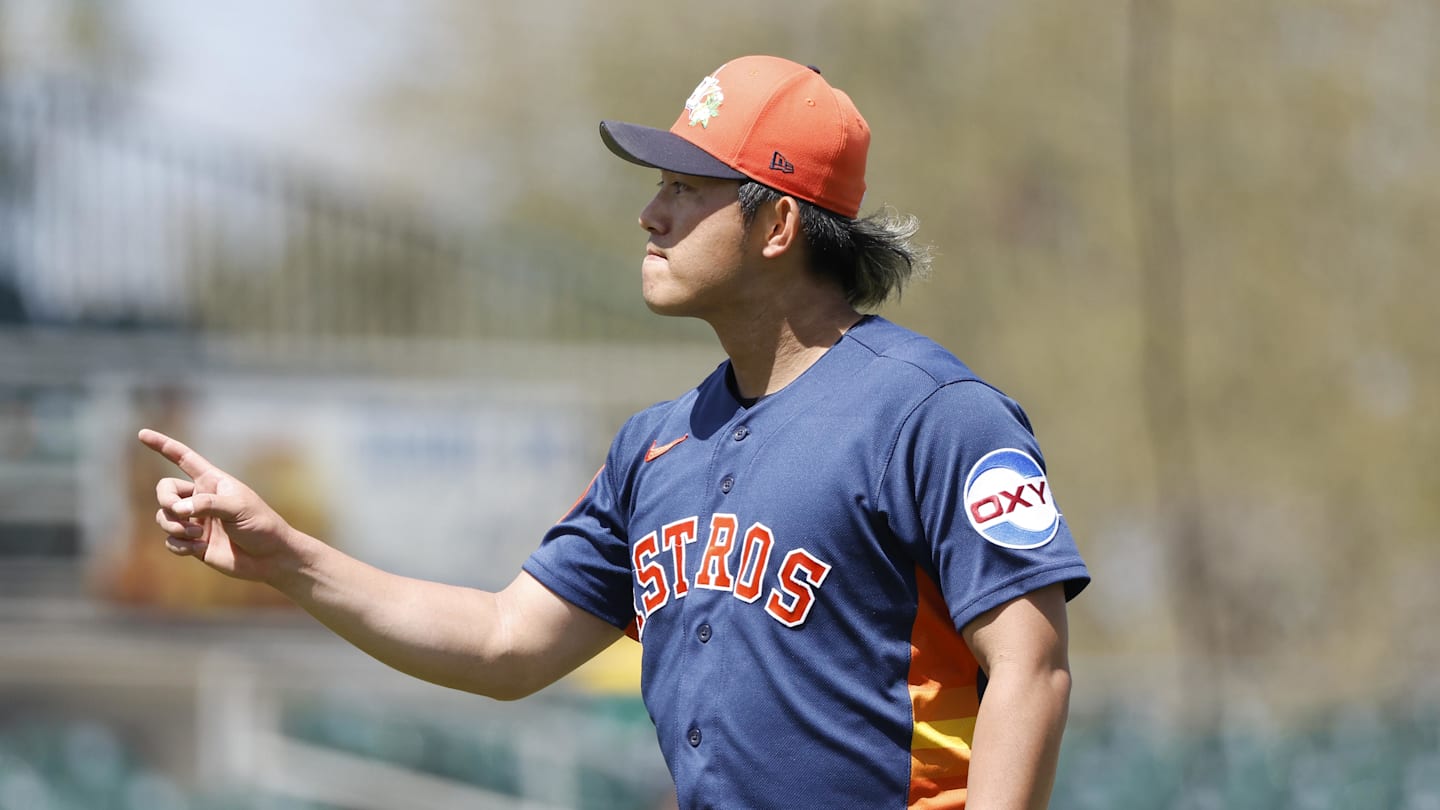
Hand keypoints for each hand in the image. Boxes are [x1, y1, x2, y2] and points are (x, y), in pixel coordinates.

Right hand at [138, 428, 298, 584]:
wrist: (270, 558)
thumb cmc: (261, 525)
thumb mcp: (238, 508)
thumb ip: (207, 504)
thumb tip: (176, 509)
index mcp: (212, 481)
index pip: (183, 458)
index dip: (163, 445)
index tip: (142, 434)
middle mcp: (200, 498)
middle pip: (164, 490)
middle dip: (164, 500)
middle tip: (179, 512)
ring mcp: (196, 521)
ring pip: (164, 517)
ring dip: (175, 527)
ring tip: (197, 536)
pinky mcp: (193, 543)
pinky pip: (170, 540)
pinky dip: (180, 546)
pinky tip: (200, 550)